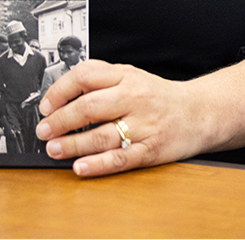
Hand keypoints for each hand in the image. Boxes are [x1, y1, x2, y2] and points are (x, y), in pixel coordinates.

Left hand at [33, 59, 210, 176]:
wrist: (200, 112)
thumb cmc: (158, 97)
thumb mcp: (130, 76)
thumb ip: (99, 81)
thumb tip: (59, 96)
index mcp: (125, 76)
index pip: (84, 76)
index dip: (58, 91)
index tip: (45, 106)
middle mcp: (134, 98)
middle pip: (89, 107)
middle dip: (60, 120)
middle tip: (43, 131)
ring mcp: (144, 125)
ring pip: (101, 135)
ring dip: (72, 145)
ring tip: (54, 149)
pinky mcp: (152, 149)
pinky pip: (121, 159)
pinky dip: (98, 165)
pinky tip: (80, 167)